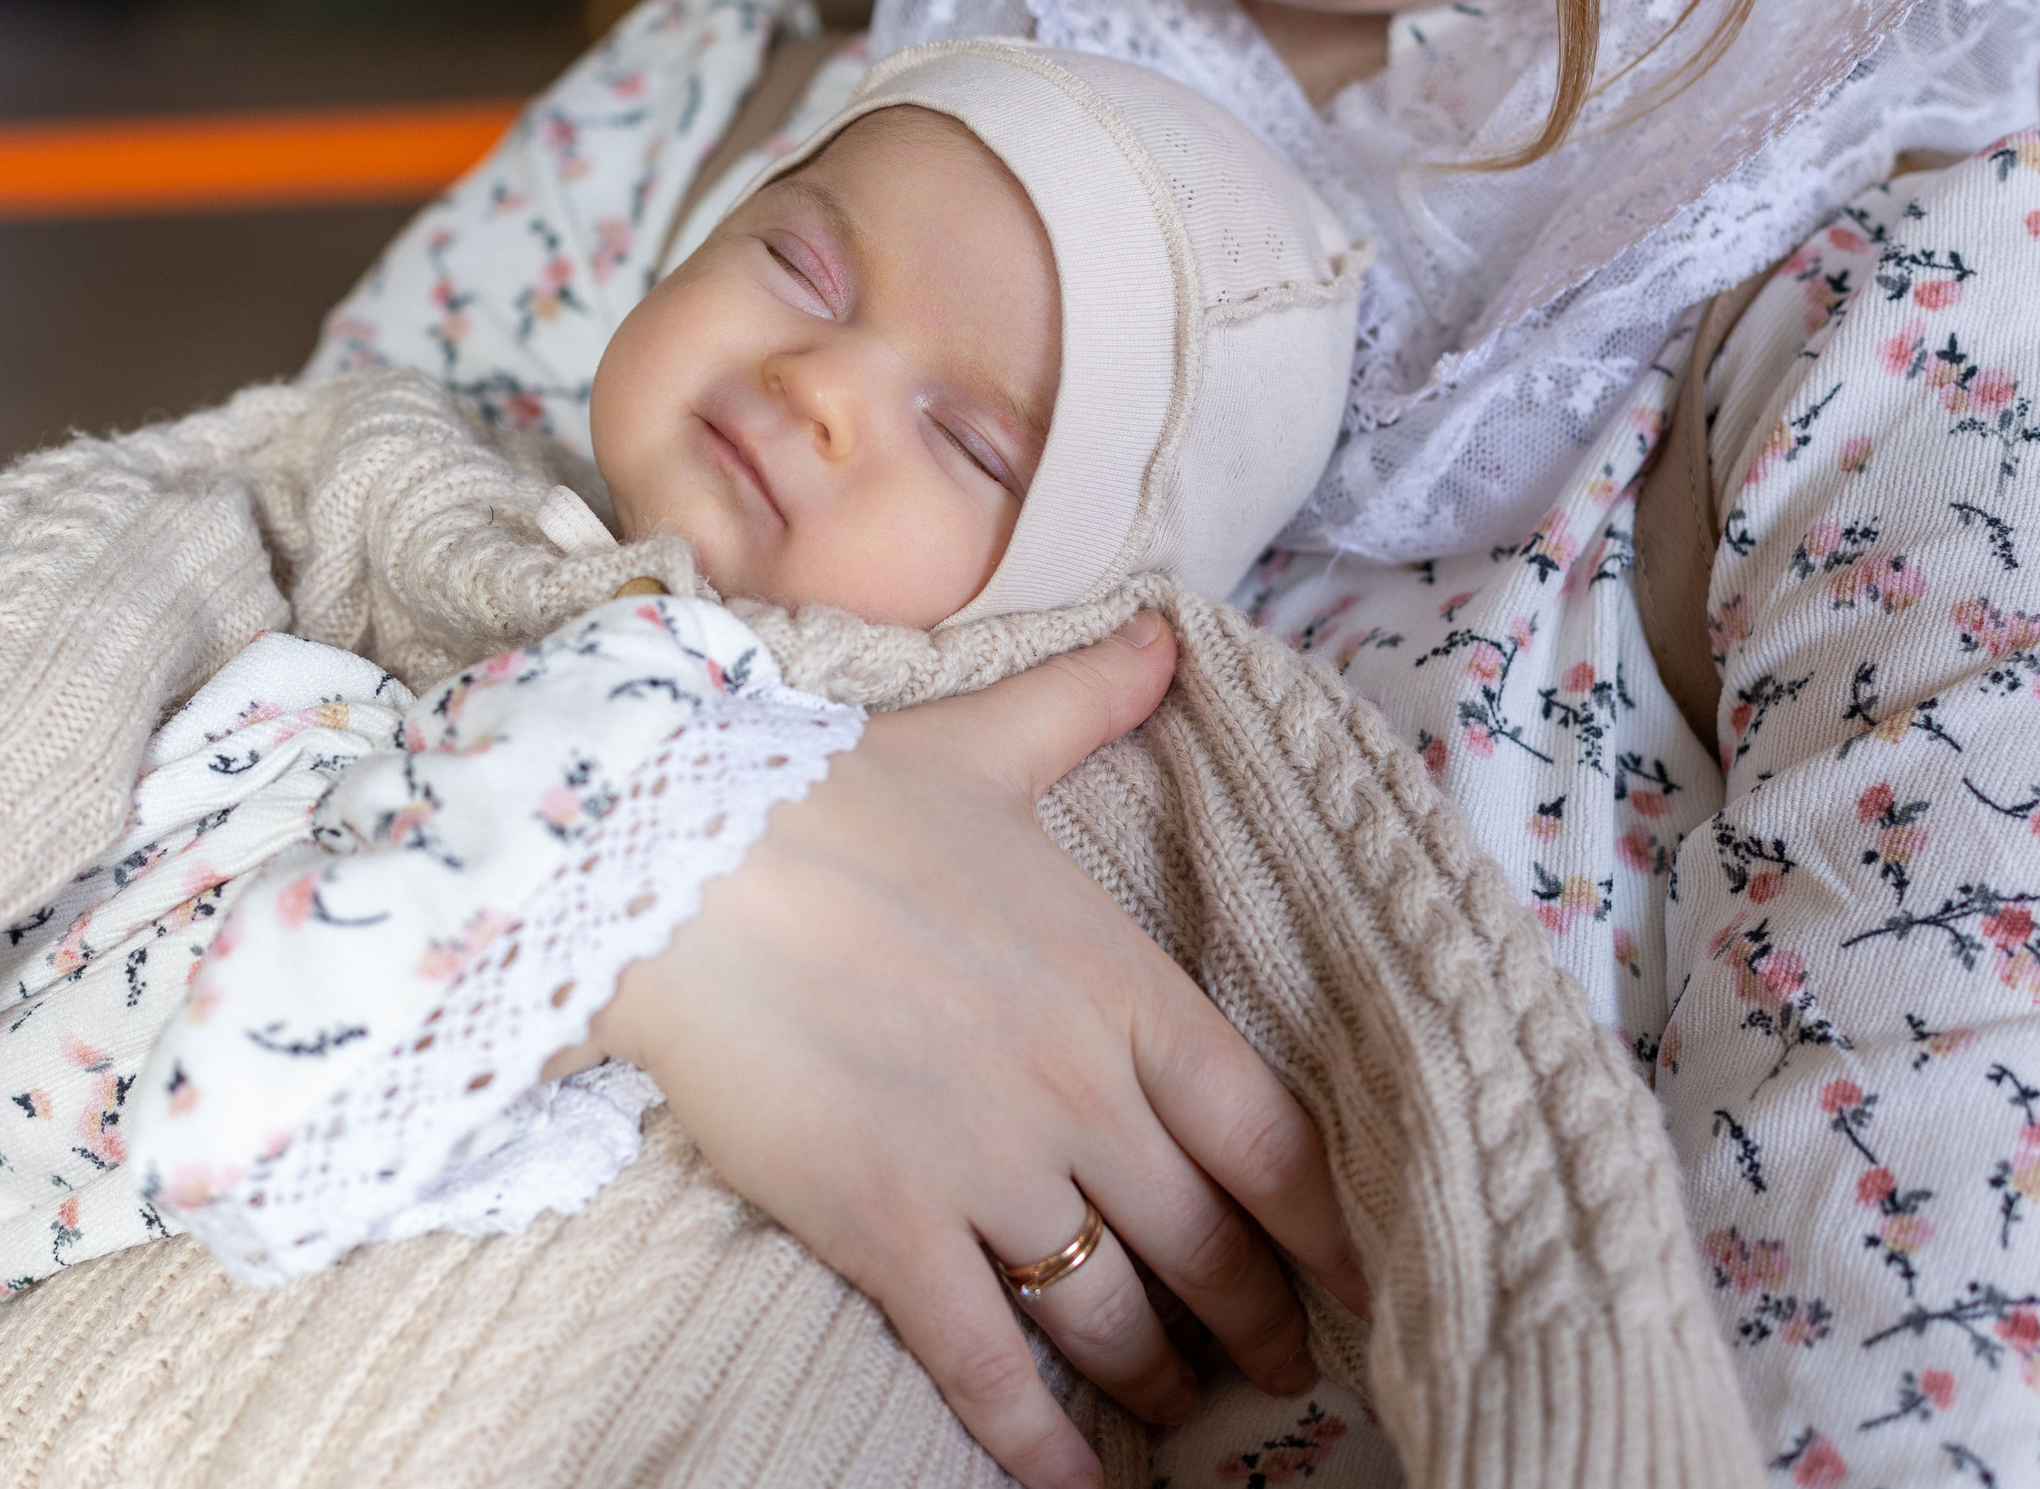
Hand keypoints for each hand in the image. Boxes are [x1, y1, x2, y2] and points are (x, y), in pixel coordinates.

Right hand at [590, 612, 1365, 1488]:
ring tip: (1182, 1412)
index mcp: (1119, 982)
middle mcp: (1078, 1090)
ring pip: (1112, 1312)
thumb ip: (1089, 702)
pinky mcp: (889, 1229)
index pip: (1270, 1130)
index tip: (1366, 1274)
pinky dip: (1037, 1441)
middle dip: (1259, 1316)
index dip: (1330, 1220)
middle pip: (1207, 1240)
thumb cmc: (829, 799)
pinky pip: (986, 1363)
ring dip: (1158, 1376)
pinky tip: (1070, 1485)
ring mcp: (988, 1168)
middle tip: (1287, 1363)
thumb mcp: (980, 742)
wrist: (673, 857)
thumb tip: (1165, 635)